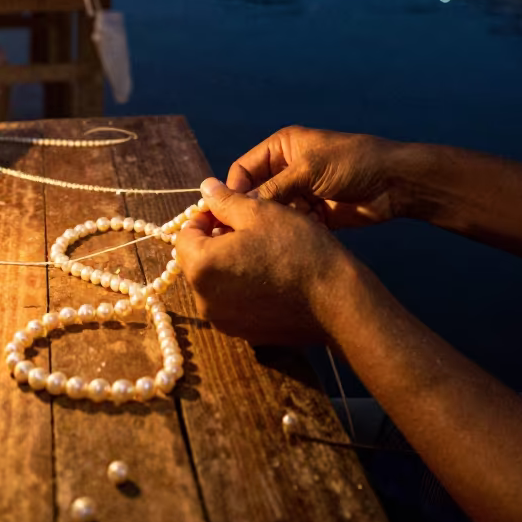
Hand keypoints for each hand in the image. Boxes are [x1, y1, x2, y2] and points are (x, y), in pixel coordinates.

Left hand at [176, 178, 349, 343]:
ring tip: (262, 250)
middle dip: (215, 242)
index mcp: (201, 267)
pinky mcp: (244, 334)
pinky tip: (271, 275)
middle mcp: (205, 300)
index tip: (228, 210)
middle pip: (197, 261)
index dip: (205, 218)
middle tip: (248, 228)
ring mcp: (224, 321)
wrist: (336, 300)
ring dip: (229, 264)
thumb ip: (224, 200)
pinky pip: (233, 303)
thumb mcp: (260, 211)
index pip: (185, 236)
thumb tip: (205, 188)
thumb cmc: (296, 249)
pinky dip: (242, 287)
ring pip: (215, 283)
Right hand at [227, 125, 423, 228]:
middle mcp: (287, 169)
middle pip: (257, 194)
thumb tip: (238, 204)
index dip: (234, 190)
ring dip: (276, 225)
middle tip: (244, 234)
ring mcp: (302, 193)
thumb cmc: (352, 162)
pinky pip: (294, 226)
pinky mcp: (316, 214)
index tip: (227, 214)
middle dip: (253, 212)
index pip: (244, 169)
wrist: (394, 182)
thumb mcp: (309, 170)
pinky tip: (297, 240)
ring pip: (274, 214)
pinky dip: (294, 233)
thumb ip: (274, 188)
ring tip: (275, 238)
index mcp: (282, 148)